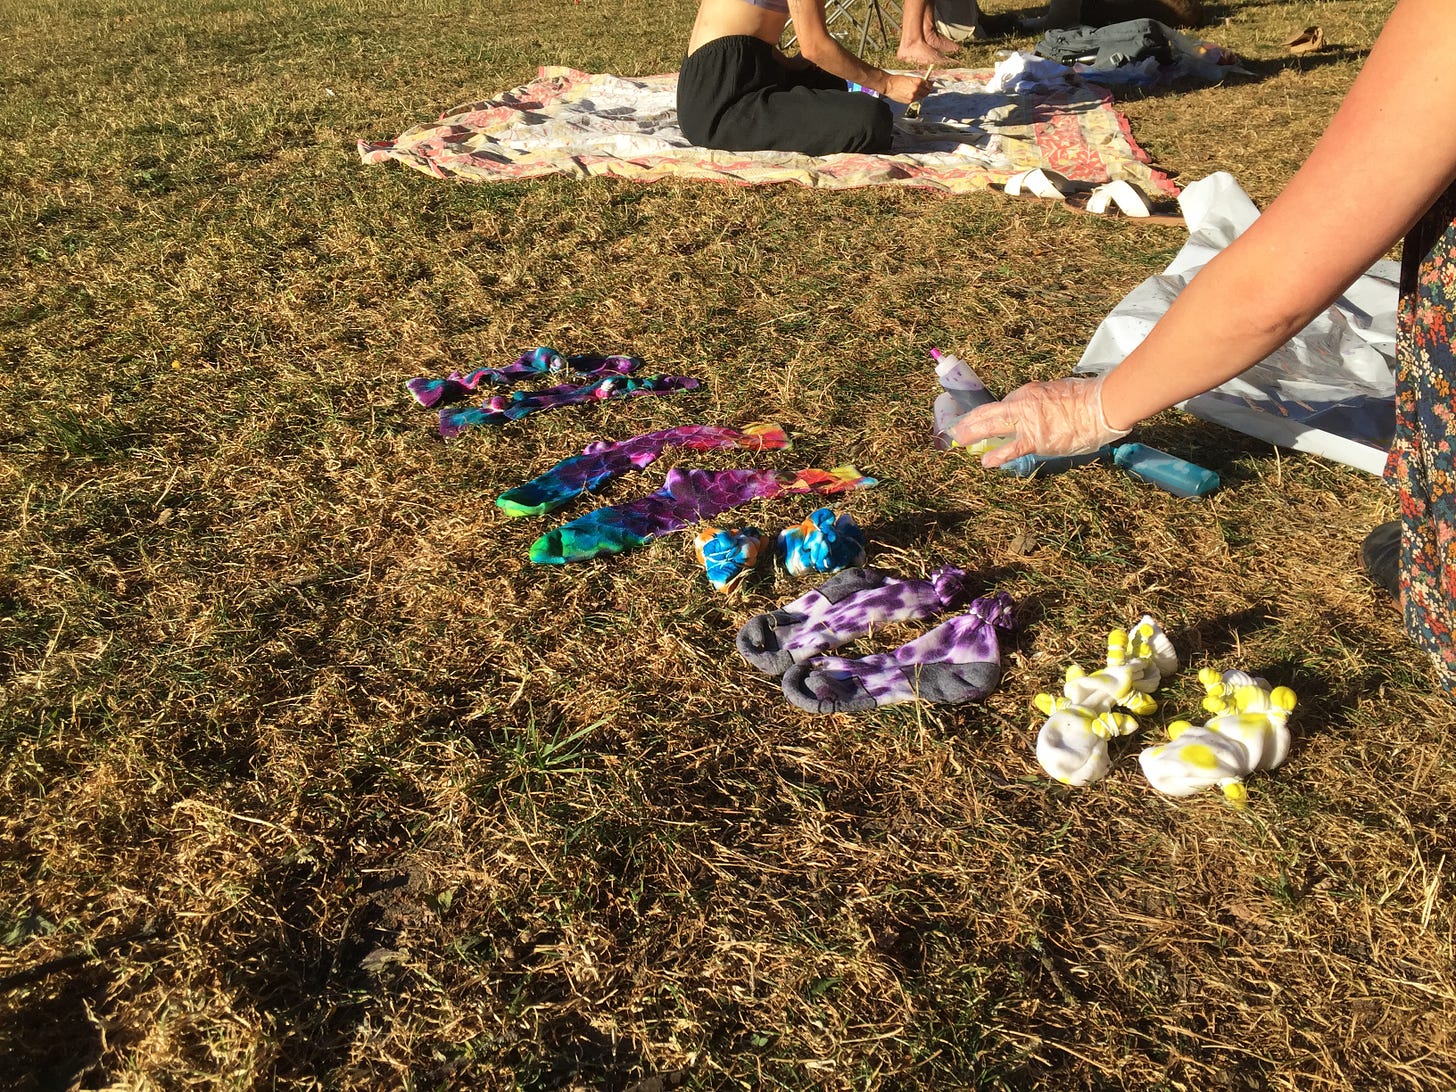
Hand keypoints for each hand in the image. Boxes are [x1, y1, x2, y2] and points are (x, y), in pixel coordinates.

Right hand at [882, 73, 931, 103]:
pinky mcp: (909, 101)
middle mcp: (917, 89)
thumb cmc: (897, 80)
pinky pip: (915, 100)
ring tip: (917, 92)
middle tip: (926, 89)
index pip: (928, 84)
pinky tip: (911, 94)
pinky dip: (915, 97)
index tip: (930, 84)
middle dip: (927, 90)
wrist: (889, 85)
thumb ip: (918, 81)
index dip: (930, 84)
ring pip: (921, 97)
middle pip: (927, 92)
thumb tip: (924, 83)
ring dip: (921, 94)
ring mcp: (913, 96)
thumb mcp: (910, 77)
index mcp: (918, 81)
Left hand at [948, 374, 1131, 467]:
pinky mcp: (1035, 440)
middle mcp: (1023, 404)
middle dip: (971, 420)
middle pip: (990, 411)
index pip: (1006, 403)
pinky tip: (985, 462)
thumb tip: (1041, 408)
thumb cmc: (1087, 397)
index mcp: (1030, 392)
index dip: (993, 413)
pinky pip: (1010, 449)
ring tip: (958, 440)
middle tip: (956, 427)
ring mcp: (1027, 422)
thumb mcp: (1059, 391)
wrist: (1100, 405)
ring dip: (973, 433)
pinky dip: (996, 456)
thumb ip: (1045, 399)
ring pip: (992, 426)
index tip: (984, 419)